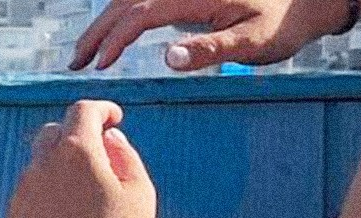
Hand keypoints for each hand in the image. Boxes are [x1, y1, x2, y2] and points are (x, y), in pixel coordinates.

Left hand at [2, 101, 156, 217]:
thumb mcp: (141, 194)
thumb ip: (126, 155)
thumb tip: (110, 140)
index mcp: (76, 153)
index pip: (83, 111)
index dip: (102, 110)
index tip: (113, 118)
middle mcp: (40, 170)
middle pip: (51, 135)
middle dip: (73, 136)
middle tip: (94, 152)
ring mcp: (19, 200)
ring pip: (35, 172)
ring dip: (56, 174)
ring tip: (81, 202)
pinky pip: (25, 206)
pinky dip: (42, 205)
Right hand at [69, 0, 345, 70]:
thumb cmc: (284, 22)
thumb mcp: (254, 42)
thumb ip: (211, 49)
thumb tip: (167, 56)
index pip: (141, 13)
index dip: (115, 39)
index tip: (99, 67)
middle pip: (128, 1)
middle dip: (98, 31)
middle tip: (75, 62)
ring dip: (106, 23)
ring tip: (87, 52)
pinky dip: (124, 15)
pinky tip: (116, 33)